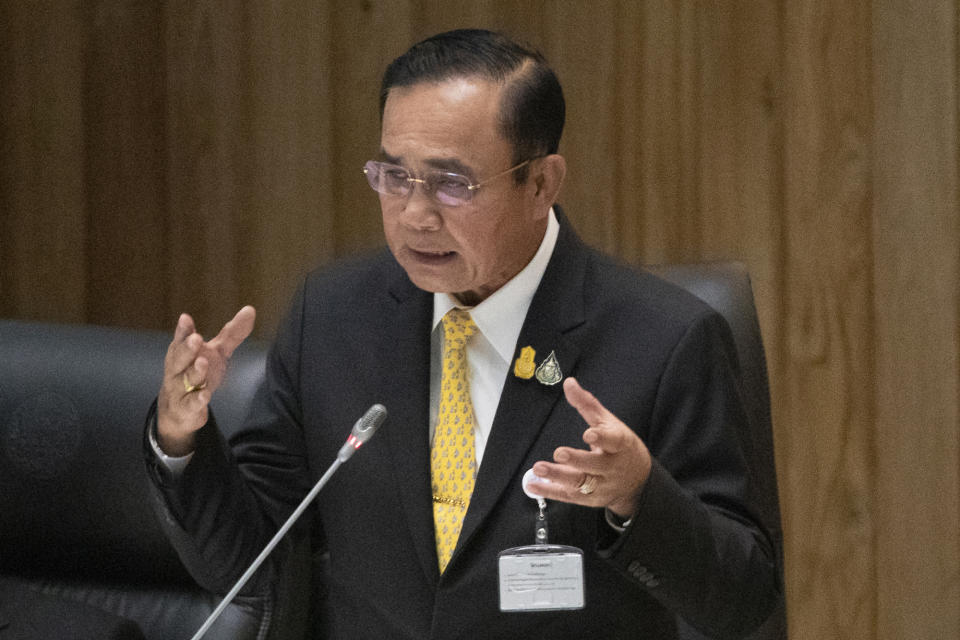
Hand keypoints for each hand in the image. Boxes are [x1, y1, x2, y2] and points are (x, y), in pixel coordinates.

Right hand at [156, 306, 255, 455]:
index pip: (182, 338)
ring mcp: (179, 388)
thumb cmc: (199, 373)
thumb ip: (232, 334)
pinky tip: (205, 395)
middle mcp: (178, 368)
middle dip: (187, 348)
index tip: (185, 318)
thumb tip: (250, 309)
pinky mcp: (185, 407)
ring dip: (194, 371)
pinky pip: (190, 403)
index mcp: (183, 351)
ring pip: (185, 379)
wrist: (178, 409)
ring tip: (203, 362)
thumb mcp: (217, 352)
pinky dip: (197, 400)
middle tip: (196, 338)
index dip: (183, 329)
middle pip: (180, 357)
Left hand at [529, 377, 651, 518]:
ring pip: (580, 483)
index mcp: (620, 445)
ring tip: (539, 468)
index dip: (602, 437)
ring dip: (558, 476)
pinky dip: (550, 491)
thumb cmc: (620, 446)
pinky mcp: (590, 499)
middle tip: (559, 453)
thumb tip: (569, 383)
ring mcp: (601, 485)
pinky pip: (569, 496)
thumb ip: (587, 404)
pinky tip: (533, 485)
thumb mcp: (609, 422)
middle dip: (577, 460)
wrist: (639, 480)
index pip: (614, 441)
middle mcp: (611, 467)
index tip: (589, 433)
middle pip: (594, 465)